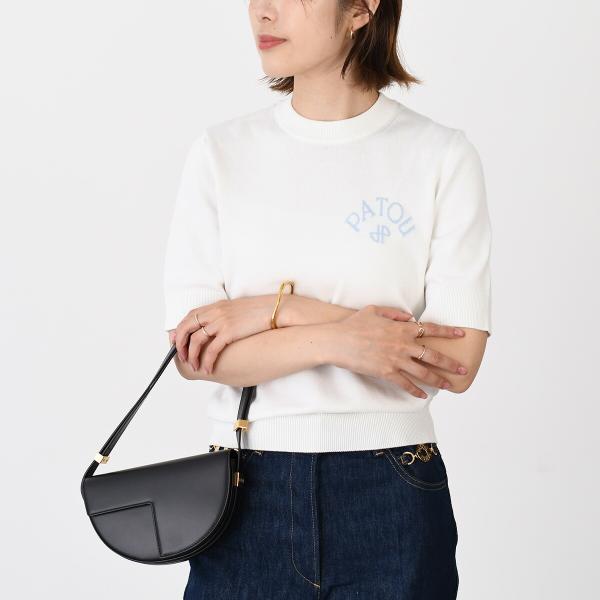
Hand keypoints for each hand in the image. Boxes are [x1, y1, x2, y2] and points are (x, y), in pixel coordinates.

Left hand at [171, 296, 272, 372]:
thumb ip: (222, 315)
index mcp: (215, 306)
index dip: (180, 330)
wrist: (275, 310)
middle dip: (180, 345)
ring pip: (196, 341)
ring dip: (192, 356)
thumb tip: (214, 328)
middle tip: (182, 357)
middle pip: (187, 328)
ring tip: (195, 366)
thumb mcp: (235, 309)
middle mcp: (215, 312)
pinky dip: (207, 361)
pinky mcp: (229, 332)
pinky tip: (208, 368)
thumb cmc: (259, 312)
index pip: (189, 317)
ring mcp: (221, 322)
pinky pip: (212, 350)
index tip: (177, 341)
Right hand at [328, 304, 468, 397]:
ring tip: (449, 385)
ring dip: (438, 380)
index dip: (448, 332)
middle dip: (450, 363)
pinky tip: (423, 395)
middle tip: (463, 369)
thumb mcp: (374, 310)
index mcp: (402, 328)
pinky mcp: (386, 373)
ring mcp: (396, 359)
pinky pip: (405, 384)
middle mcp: (403, 344)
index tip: (461, 334)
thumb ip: (394, 312)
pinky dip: (415, 390)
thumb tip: (409, 316)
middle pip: (433, 355)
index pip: (431, 329)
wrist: (338, 340)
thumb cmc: (353, 324)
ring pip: (423, 372)